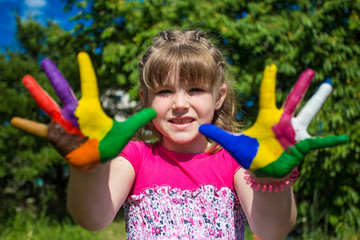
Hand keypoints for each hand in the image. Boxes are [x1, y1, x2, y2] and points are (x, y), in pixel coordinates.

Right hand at [11, 52, 155, 170]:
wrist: (97, 162)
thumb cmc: (109, 145)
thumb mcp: (125, 132)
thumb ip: (138, 120)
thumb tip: (155, 111)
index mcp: (91, 109)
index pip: (88, 85)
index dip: (85, 70)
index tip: (82, 55)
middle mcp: (75, 113)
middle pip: (64, 90)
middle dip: (55, 76)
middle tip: (44, 60)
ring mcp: (64, 124)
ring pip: (49, 105)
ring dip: (37, 93)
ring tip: (25, 79)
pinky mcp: (57, 137)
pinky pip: (40, 130)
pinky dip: (28, 126)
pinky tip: (14, 121)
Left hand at [199, 64, 348, 177]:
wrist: (262, 172)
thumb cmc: (250, 155)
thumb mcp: (234, 144)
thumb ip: (219, 135)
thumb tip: (200, 128)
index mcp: (267, 118)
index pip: (268, 95)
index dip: (269, 81)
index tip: (271, 66)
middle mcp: (282, 121)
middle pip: (292, 99)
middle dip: (301, 85)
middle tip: (310, 70)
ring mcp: (294, 132)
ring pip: (307, 112)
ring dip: (318, 100)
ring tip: (328, 85)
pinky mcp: (301, 146)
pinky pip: (319, 142)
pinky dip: (331, 140)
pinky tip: (345, 137)